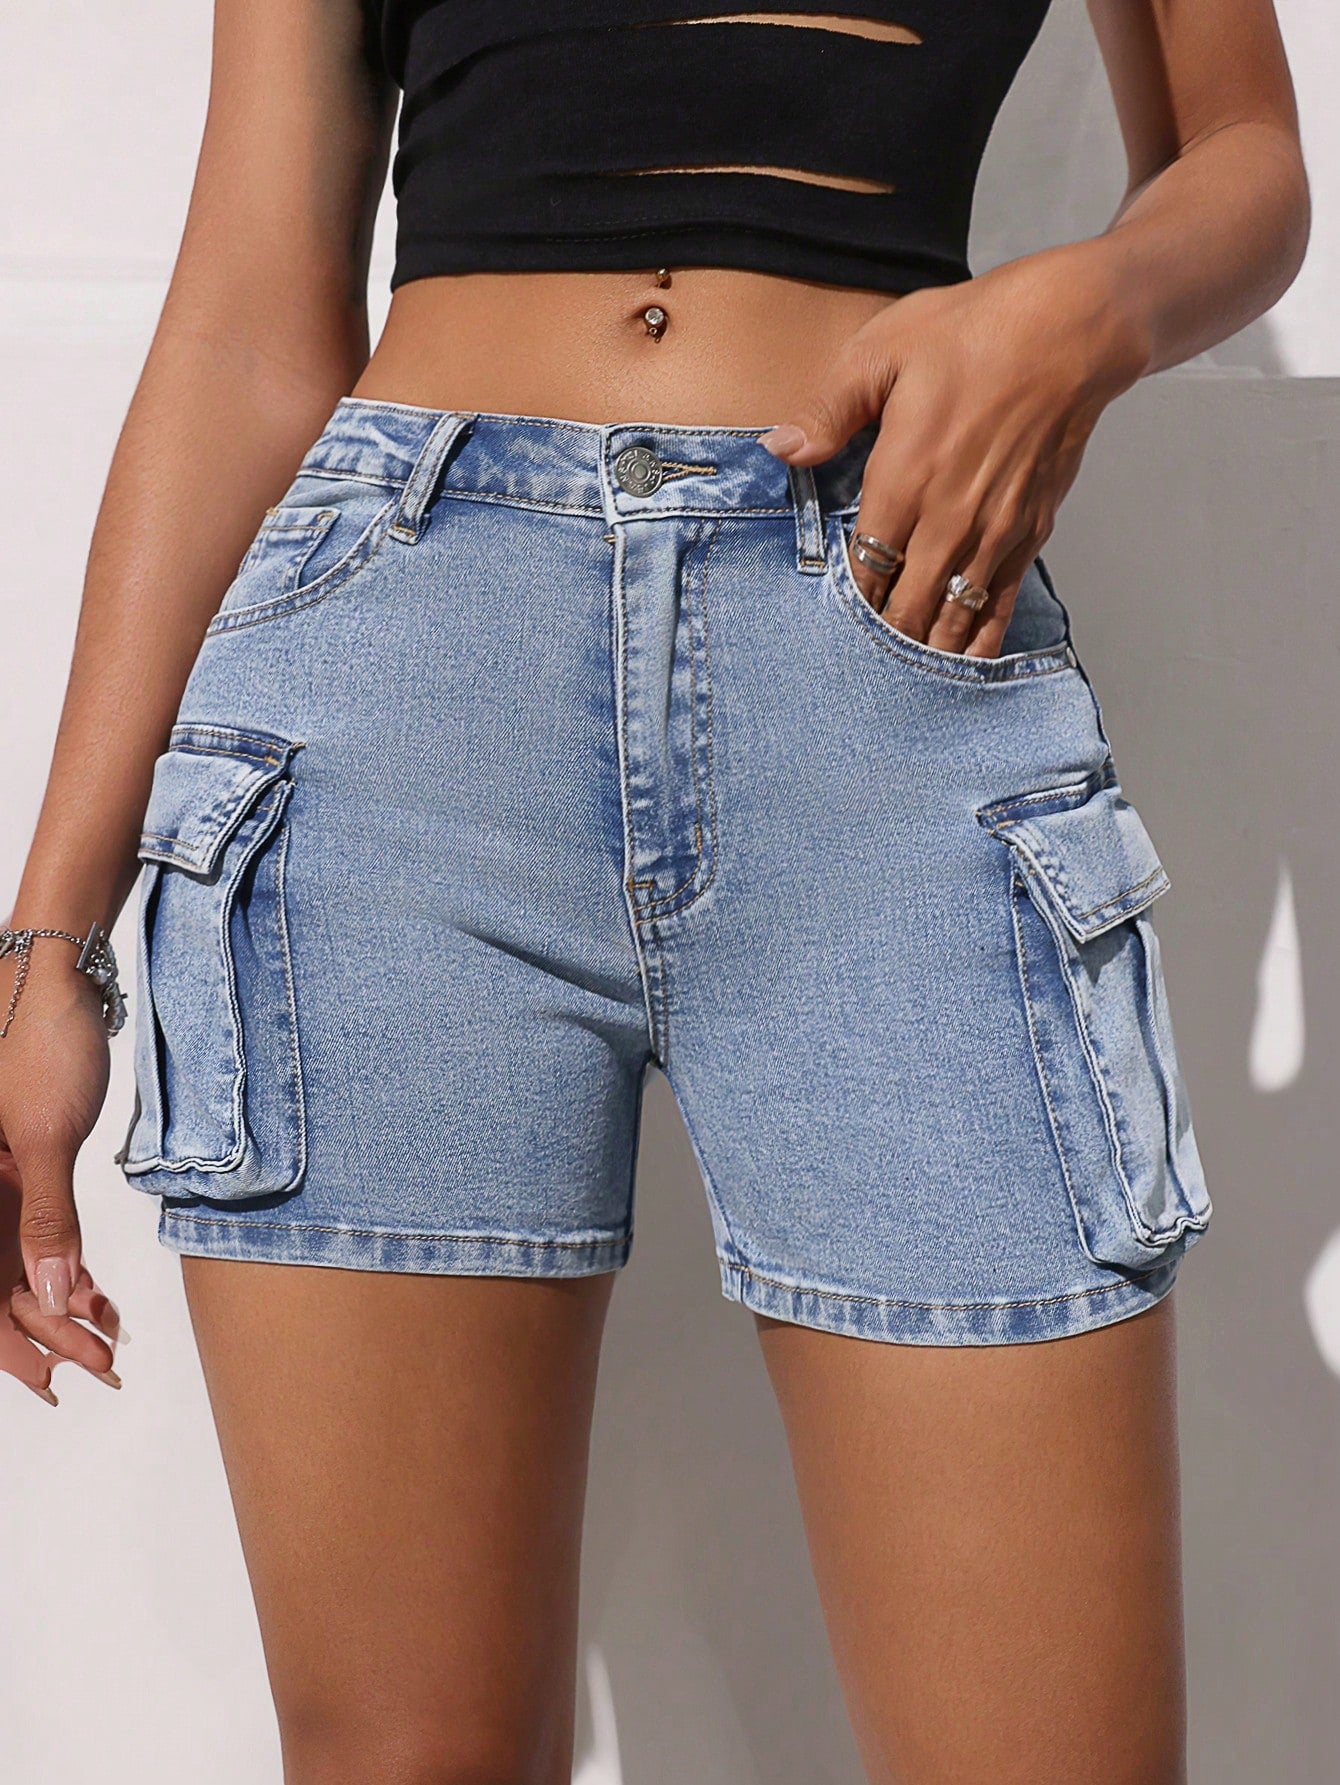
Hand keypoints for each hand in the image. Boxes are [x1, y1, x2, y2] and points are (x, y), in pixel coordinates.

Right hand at [0, 949, 125, 1406]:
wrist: (58, 971)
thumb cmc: (41, 1039)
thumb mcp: (46, 1136)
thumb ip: (46, 1220)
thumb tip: (56, 1300)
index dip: (13, 1344)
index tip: (57, 1381)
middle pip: (1, 1284)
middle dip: (50, 1331)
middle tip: (106, 1363)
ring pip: (21, 1261)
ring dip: (63, 1301)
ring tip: (110, 1334)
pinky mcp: (22, 1161)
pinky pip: (37, 1229)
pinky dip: (69, 1262)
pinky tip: (100, 1292)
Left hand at [759, 245, 1149, 657]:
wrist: (1071, 331)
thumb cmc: (974, 332)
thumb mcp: (882, 351)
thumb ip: (828, 411)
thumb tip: (779, 448)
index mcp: (903, 479)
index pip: (865, 567)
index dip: (848, 601)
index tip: (830, 621)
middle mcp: (948, 518)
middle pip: (906, 604)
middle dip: (882, 634)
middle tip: (858, 665)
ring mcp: (994, 530)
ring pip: (952, 613)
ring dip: (926, 644)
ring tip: (902, 677)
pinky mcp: (1031, 530)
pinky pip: (1000, 600)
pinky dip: (980, 636)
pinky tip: (963, 661)